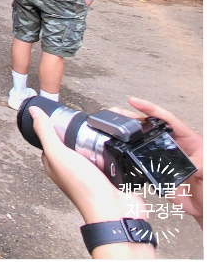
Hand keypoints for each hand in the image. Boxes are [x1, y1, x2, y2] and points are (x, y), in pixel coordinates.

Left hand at [29, 106, 149, 224]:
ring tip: (101, 129)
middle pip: (72, 145)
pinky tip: (115, 143)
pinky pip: (108, 159)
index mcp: (55, 165)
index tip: (60, 116)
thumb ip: (46, 133)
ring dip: (96, 142)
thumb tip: (33, 112)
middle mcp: (71, 170)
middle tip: (84, 121)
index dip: (53, 128)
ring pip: (91, 151)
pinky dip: (111, 151)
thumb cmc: (84, 187)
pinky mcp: (108, 176)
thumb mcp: (58, 154)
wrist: (115, 210)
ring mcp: (91, 174)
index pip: (49, 142)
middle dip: (77, 133)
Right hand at [116, 98, 202, 227]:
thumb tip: (187, 160)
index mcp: (188, 140)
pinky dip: (128, 153)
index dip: (150, 109)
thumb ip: (200, 163)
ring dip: (127, 132)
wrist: (203, 207)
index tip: (134, 102)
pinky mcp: (155, 170)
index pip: (167, 119)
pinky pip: (139, 159)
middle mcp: (173, 145)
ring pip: (142, 140)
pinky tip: (118, 148)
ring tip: (112, 125)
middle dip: (132, 117)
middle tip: (115, 111)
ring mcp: (163, 157)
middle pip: (150, 126)